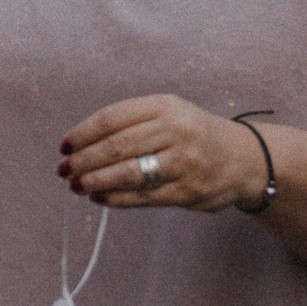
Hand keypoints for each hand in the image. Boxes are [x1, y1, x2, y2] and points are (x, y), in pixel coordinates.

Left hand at [60, 96, 265, 212]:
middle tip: (63, 169)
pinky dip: (116, 199)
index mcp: (165, 106)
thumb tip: (81, 144)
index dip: (83, 133)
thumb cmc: (192, 133)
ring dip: (95, 181)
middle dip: (84, 160)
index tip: (65, 146)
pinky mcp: (188, 191)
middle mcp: (176, 130)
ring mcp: (184, 162)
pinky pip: (144, 197)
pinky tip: (99, 198)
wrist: (242, 158)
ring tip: (76, 185)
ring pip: (129, 173)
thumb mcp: (168, 113)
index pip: (112, 118)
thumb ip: (130, 123)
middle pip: (117, 146)